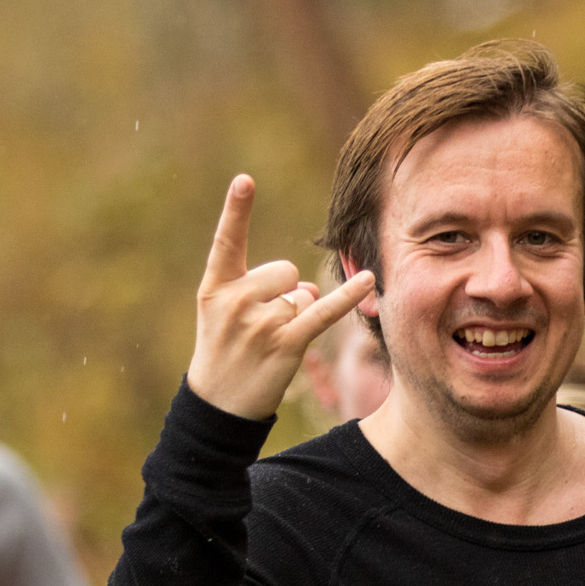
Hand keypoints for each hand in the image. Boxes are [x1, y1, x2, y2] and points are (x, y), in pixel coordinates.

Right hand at [187, 175, 374, 419]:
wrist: (218, 405)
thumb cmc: (224, 353)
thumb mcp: (223, 315)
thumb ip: (262, 289)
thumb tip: (307, 287)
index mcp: (214, 288)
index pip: (227, 241)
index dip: (236, 209)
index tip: (245, 180)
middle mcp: (235, 301)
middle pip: (284, 271)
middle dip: (283, 294)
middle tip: (259, 328)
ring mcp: (260, 323)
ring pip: (302, 296)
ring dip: (296, 317)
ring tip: (269, 343)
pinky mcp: (286, 344)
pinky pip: (323, 312)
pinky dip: (348, 297)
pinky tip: (369, 280)